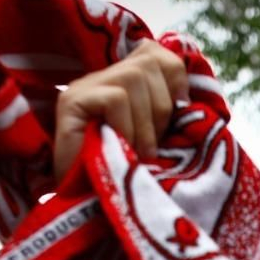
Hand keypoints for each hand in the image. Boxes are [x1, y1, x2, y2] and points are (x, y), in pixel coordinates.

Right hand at [52, 40, 188, 181]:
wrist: (86, 206)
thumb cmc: (124, 176)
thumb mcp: (154, 140)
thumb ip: (166, 115)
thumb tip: (187, 100)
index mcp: (124, 80)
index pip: (156, 54)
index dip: (176, 79)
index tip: (179, 114)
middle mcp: (102, 77)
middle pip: (148, 63)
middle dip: (162, 108)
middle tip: (153, 146)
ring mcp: (84, 87)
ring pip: (133, 78)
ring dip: (145, 124)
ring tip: (139, 153)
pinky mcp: (71, 101)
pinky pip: (116, 98)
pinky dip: (127, 127)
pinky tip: (122, 149)